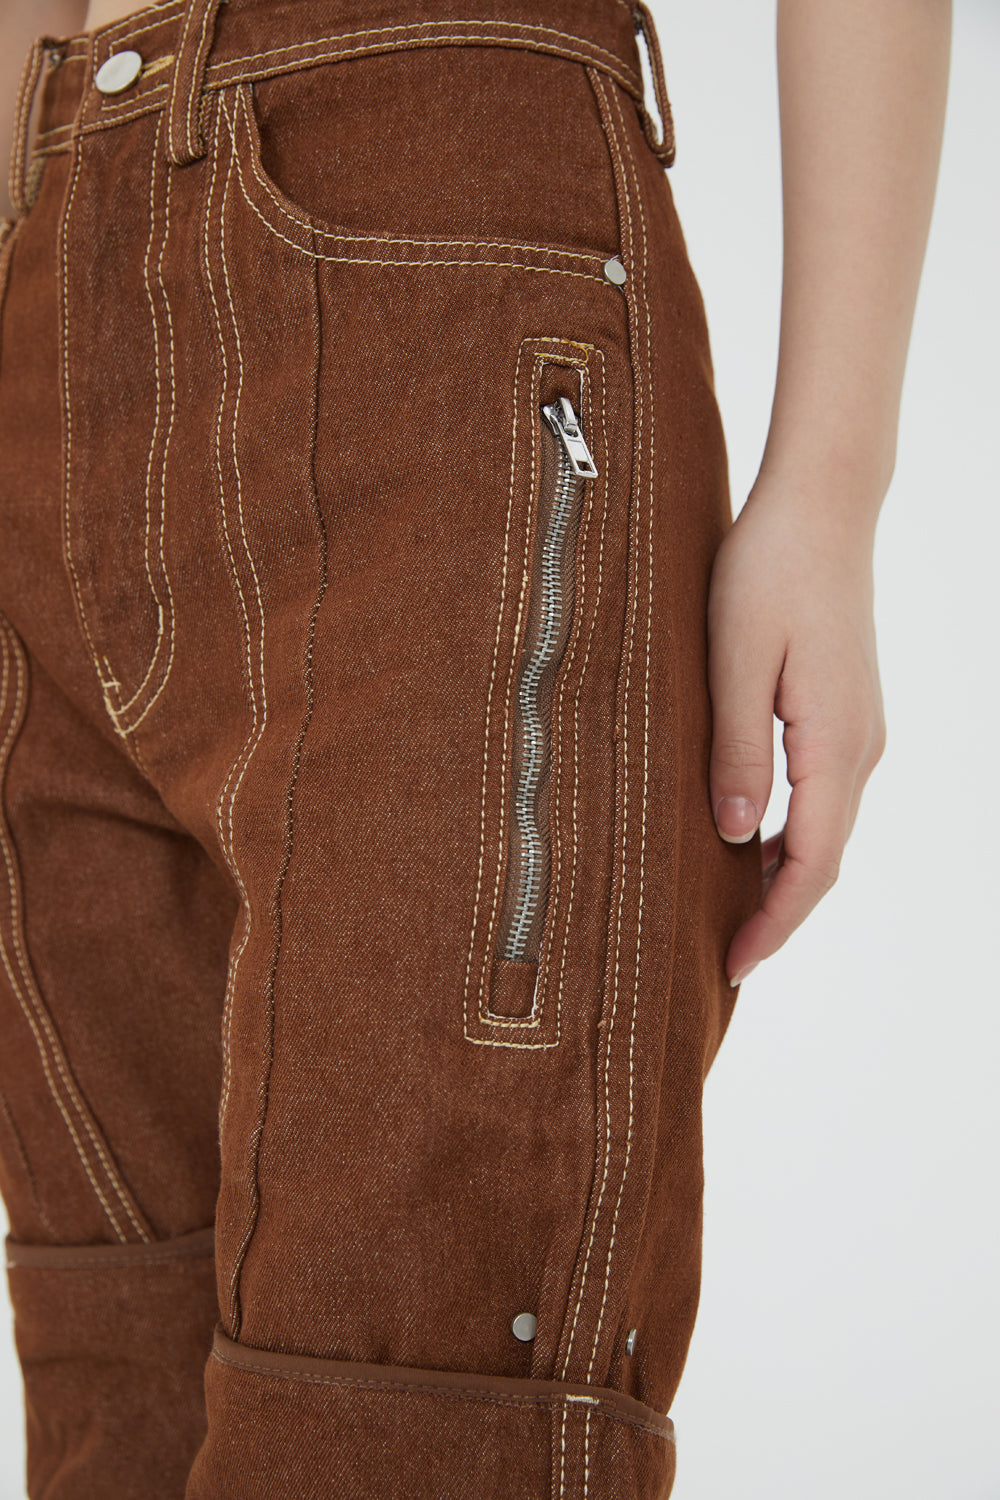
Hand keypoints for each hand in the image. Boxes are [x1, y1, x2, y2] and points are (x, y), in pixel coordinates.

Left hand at [706, 475, 887, 984]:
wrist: (821, 508)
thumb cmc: (768, 571)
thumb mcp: (735, 661)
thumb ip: (737, 751)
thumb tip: (734, 837)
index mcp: (834, 744)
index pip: (811, 864)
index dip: (774, 923)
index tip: (733, 966)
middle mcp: (859, 748)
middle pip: (825, 858)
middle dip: (778, 915)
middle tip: (724, 958)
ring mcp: (859, 730)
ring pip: (826, 830)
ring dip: (784, 877)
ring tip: (730, 911)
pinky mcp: (847, 712)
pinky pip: (822, 796)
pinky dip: (791, 835)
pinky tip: (750, 840)